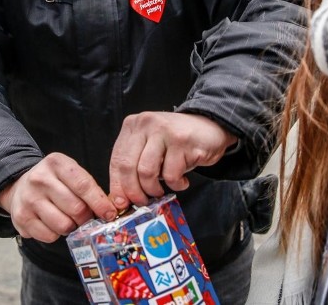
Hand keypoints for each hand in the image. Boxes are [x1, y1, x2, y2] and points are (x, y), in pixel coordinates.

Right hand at [0, 153, 116, 242]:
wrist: (20, 186)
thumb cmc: (53, 181)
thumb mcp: (69, 173)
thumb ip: (88, 187)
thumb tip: (109, 211)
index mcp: (56, 163)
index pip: (83, 185)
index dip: (100, 203)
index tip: (110, 214)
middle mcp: (40, 179)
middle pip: (76, 208)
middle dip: (87, 218)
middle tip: (87, 218)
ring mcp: (28, 199)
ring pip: (63, 225)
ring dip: (72, 227)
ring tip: (68, 220)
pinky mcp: (21, 218)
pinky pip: (49, 236)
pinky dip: (56, 234)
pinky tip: (53, 223)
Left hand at [108, 112, 237, 208]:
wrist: (210, 127)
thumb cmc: (178, 143)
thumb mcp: (151, 148)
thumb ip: (134, 166)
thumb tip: (120, 199)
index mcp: (133, 125)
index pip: (117, 160)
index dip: (117, 185)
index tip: (121, 203)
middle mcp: (146, 124)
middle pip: (128, 167)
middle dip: (134, 192)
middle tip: (142, 202)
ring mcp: (164, 131)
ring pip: (146, 172)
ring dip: (153, 189)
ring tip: (161, 191)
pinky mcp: (182, 141)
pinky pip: (171, 175)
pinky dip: (176, 185)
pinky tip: (182, 180)